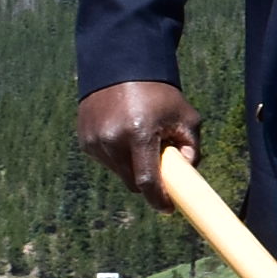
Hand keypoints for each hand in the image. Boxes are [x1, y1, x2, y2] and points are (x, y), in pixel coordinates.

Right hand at [76, 82, 200, 201]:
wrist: (120, 68)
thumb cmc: (159, 94)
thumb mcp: (186, 117)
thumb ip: (192, 148)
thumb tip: (188, 175)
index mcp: (139, 133)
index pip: (147, 181)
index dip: (159, 200)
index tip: (169, 209)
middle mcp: (112, 139)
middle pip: (133, 182)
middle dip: (149, 182)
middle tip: (161, 166)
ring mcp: (94, 141)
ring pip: (119, 173)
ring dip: (133, 167)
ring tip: (142, 139)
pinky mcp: (84, 140)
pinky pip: (107, 161)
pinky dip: (119, 157)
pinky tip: (125, 134)